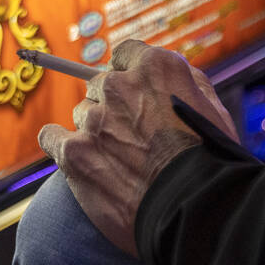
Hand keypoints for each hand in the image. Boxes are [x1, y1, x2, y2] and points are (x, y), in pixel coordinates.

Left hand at [38, 40, 238, 255]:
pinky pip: (51, 136)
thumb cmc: (211, 163)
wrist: (194, 210)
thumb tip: (170, 78)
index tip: (133, 92)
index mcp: (156, 68)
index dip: (129, 75)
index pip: (125, 54)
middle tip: (129, 135)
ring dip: (94, 131)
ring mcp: (94, 118)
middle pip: (100, 85)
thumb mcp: (213, 110)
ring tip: (116, 160)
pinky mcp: (74, 152)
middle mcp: (119, 86)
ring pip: (82, 113)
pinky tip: (74, 157)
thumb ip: (187, 84)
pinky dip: (59, 144)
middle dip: (112, 106)